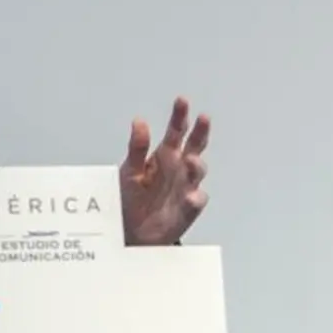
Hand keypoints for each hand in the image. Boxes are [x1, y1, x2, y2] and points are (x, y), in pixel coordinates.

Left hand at [119, 96, 209, 244]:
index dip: (180, 116)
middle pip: (195, 145)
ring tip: (191, 160)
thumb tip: (139, 121)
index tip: (182, 101)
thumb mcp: (129, 170)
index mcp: (164, 155)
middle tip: (203, 118)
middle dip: (200, 132)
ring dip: (197, 164)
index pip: (176, 131)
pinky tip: (190, 196)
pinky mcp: (188, 207)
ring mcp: (186, 186)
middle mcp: (179, 167)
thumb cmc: (131, 197)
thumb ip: (137, 147)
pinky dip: (194, 198)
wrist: (132, 231)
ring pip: (198, 171)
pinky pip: (195, 200)